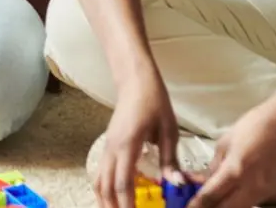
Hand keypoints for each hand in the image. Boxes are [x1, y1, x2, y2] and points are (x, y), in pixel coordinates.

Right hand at [94, 69, 182, 207]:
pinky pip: (101, 172)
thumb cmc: (154, 101)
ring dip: (105, 200)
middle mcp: (113, 148)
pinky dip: (105, 189)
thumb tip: (176, 184)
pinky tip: (113, 198)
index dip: (126, 204)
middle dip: (112, 207)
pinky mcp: (108, 145)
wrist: (135, 81)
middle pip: (106, 186)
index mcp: (128, 145)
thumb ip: (170, 159)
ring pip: (99, 180)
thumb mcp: (169, 129)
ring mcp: (108, 147)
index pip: (123, 182)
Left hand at [188, 102, 275, 207]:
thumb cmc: (256, 126)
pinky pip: (251, 201)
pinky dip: (238, 201)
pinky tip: (230, 194)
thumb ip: (215, 165)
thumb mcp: (226, 142)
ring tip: (212, 199)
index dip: (196, 205)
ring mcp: (265, 191)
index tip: (187, 207)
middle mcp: (251, 186)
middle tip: (198, 204)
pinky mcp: (274, 190)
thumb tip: (205, 180)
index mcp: (235, 171)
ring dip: (225, 205)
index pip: (210, 196)